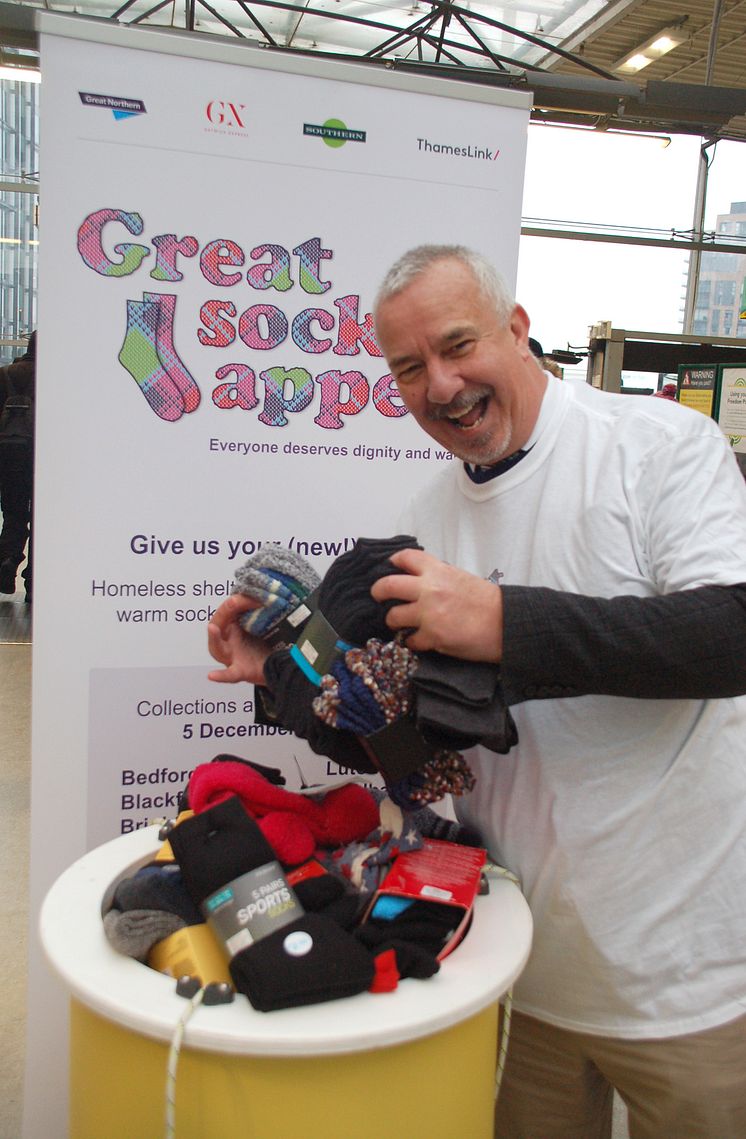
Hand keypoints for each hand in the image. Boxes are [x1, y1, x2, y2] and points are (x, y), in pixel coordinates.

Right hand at [207, 593, 271, 685]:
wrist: (278, 666)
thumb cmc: (266, 641)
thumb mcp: (263, 621)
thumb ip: (261, 608)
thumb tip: (267, 593)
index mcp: (232, 624)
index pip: (229, 608)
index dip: (238, 600)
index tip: (255, 594)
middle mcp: (228, 639)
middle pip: (218, 623)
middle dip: (225, 611)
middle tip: (234, 601)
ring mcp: (232, 656)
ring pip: (218, 647)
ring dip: (215, 637)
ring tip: (212, 628)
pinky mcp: (241, 671)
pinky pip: (230, 674)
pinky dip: (221, 675)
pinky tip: (212, 675)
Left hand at [370, 548, 502, 661]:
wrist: (506, 623)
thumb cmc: (488, 602)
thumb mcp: (461, 578)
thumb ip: (438, 577)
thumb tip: (420, 581)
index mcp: (438, 571)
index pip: (405, 558)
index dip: (394, 562)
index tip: (390, 567)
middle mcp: (429, 589)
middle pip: (387, 585)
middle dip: (378, 591)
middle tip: (378, 597)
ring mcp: (428, 614)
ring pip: (393, 616)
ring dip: (393, 620)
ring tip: (399, 623)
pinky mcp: (432, 637)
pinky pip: (409, 640)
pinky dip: (411, 641)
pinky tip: (417, 640)